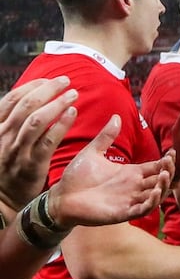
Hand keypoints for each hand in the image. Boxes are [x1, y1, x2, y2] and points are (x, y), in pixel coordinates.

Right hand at [0, 77, 78, 208]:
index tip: (50, 79)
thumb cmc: (10, 165)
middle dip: (47, 89)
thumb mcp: (5, 140)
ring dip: (56, 104)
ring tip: (73, 95)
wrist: (5, 198)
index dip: (32, 86)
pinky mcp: (32, 163)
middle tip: (66, 81)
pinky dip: (61, 124)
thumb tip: (35, 100)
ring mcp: (17, 149)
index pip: (12, 99)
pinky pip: (48, 140)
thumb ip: (16, 122)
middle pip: (26, 105)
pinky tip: (73, 113)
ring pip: (36, 120)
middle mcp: (4, 136)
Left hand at [48, 114, 174, 226]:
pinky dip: (152, 202)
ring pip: (156, 195)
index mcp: (130, 173)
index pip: (156, 167)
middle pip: (161, 180)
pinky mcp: (123, 213)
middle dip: (169, 172)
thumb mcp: (93, 152)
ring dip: (163, 187)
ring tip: (164, 175)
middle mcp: (134, 187)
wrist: (61, 197)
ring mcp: (130, 200)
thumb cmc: (76, 176)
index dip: (167, 161)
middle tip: (169, 162)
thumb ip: (106, 136)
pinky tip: (154, 192)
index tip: (172, 152)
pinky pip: (143, 209)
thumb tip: (116, 116)